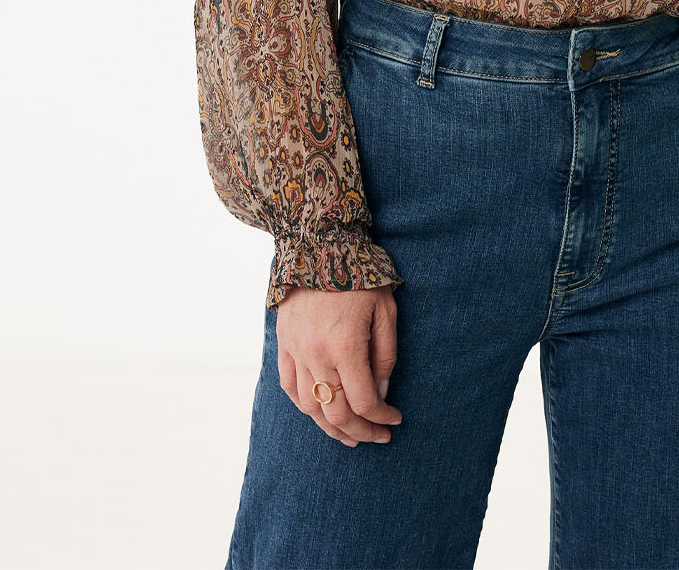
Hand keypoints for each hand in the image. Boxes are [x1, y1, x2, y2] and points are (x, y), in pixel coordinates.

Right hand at [275, 284, 403, 445]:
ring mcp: (296, 351)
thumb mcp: (385, 310)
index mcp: (346, 346)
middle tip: (377, 436)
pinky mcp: (284, 343)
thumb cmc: (360, 275)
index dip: (381, 419)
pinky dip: (304, 405)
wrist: (318, 243)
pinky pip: (288, 386)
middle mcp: (317, 354)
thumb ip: (385, 356)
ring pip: (309, 406)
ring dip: (330, 427)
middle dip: (360, 431)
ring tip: (349, 435)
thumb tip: (382, 393)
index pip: (364, 402)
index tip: (395, 420)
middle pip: (336, 413)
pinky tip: (319, 411)